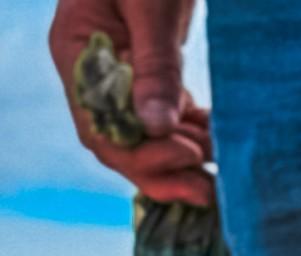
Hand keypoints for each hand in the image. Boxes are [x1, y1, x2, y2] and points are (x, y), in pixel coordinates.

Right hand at [49, 0, 212, 206]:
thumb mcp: (151, 7)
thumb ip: (155, 64)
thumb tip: (158, 127)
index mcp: (76, 50)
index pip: (97, 123)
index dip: (137, 152)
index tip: (183, 155)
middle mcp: (92, 70)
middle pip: (118, 140)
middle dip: (160, 169)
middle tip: (206, 187)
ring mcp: (120, 73)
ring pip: (142, 137)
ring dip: (179, 158)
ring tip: (217, 172)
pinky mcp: (149, 72)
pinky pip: (164, 118)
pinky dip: (189, 134)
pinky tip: (215, 141)